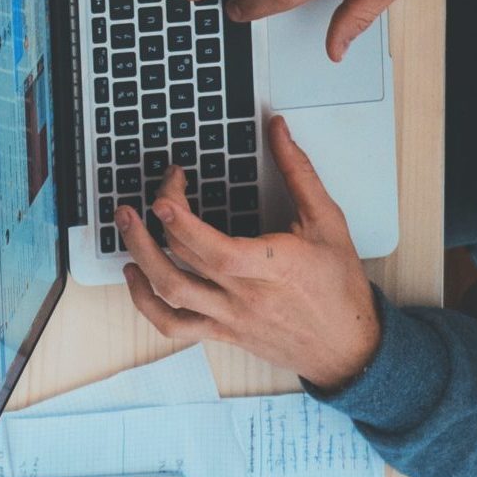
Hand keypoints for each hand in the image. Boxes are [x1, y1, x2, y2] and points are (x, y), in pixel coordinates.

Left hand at [119, 118, 380, 392]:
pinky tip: (135, 275)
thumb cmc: (340, 286)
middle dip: (157, 220)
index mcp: (271, 268)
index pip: (215, 249)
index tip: (166, 191)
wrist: (350, 349)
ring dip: (140, 256)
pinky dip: (146, 303)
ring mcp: (230, 317)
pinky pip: (175, 327)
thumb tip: (277, 128)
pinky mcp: (223, 332)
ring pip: (171, 294)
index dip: (182, 221)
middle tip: (153, 190)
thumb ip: (298, 171)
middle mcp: (245, 296)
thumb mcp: (327, 222)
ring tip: (125, 223)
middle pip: (184, 260)